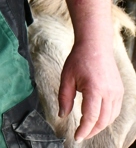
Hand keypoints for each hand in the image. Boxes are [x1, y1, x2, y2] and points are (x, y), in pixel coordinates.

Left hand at [59, 0, 123, 140]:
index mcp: (95, 89)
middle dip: (91, 130)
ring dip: (100, 125)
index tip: (76, 137)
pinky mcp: (120, 91)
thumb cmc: (79, 59)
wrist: (95, 46)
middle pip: (103, 120)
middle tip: (80, 135)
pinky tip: (97, 119)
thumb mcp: (66, 77)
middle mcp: (109, 92)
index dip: (84, 130)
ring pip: (111, 117)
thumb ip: (64, 98)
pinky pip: (115, 110)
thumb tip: (62, 115)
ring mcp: (117, 92)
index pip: (91, 116)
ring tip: (87, 129)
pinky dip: (107, 117)